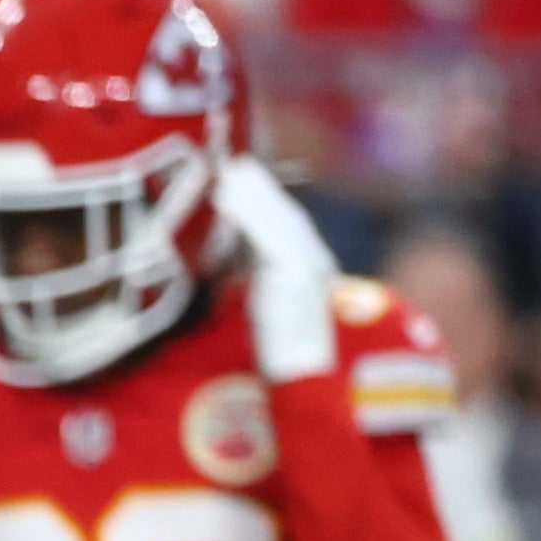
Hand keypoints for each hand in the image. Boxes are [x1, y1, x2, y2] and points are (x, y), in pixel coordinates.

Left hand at [212, 152, 342, 387]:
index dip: (265, 197)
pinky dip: (247, 215)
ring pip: (276, 220)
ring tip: (225, 174)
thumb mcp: (266, 304)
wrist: (303, 379)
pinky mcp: (295, 274)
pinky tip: (227, 200)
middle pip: (284, 213)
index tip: (242, 174)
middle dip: (258, 186)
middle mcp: (315, 261)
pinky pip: (266, 237)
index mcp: (312, 266)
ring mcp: (309, 266)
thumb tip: (230, 254)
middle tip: (232, 161)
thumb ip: (256, 275)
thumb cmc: (281, 353)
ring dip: (250, 194)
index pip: (287, 223)